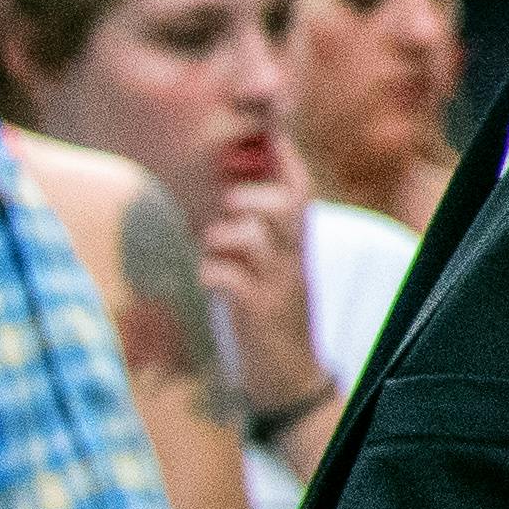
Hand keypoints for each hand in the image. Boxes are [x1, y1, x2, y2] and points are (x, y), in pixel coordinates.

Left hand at [200, 168, 329, 420]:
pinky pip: (227, 278)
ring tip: (213, 256)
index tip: (262, 128)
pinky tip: (209, 284)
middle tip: (228, 209)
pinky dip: (209, 274)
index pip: (299, 186)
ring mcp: (280, 287)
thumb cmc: (272, 315)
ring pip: (251, 237)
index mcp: (299, 242)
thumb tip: (222, 192)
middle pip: (285, 203)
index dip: (281, 154)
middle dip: (249, 197)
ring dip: (220, 239)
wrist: (292, 381)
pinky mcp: (259, 315)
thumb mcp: (274, 268)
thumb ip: (255, 230)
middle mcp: (295, 259)